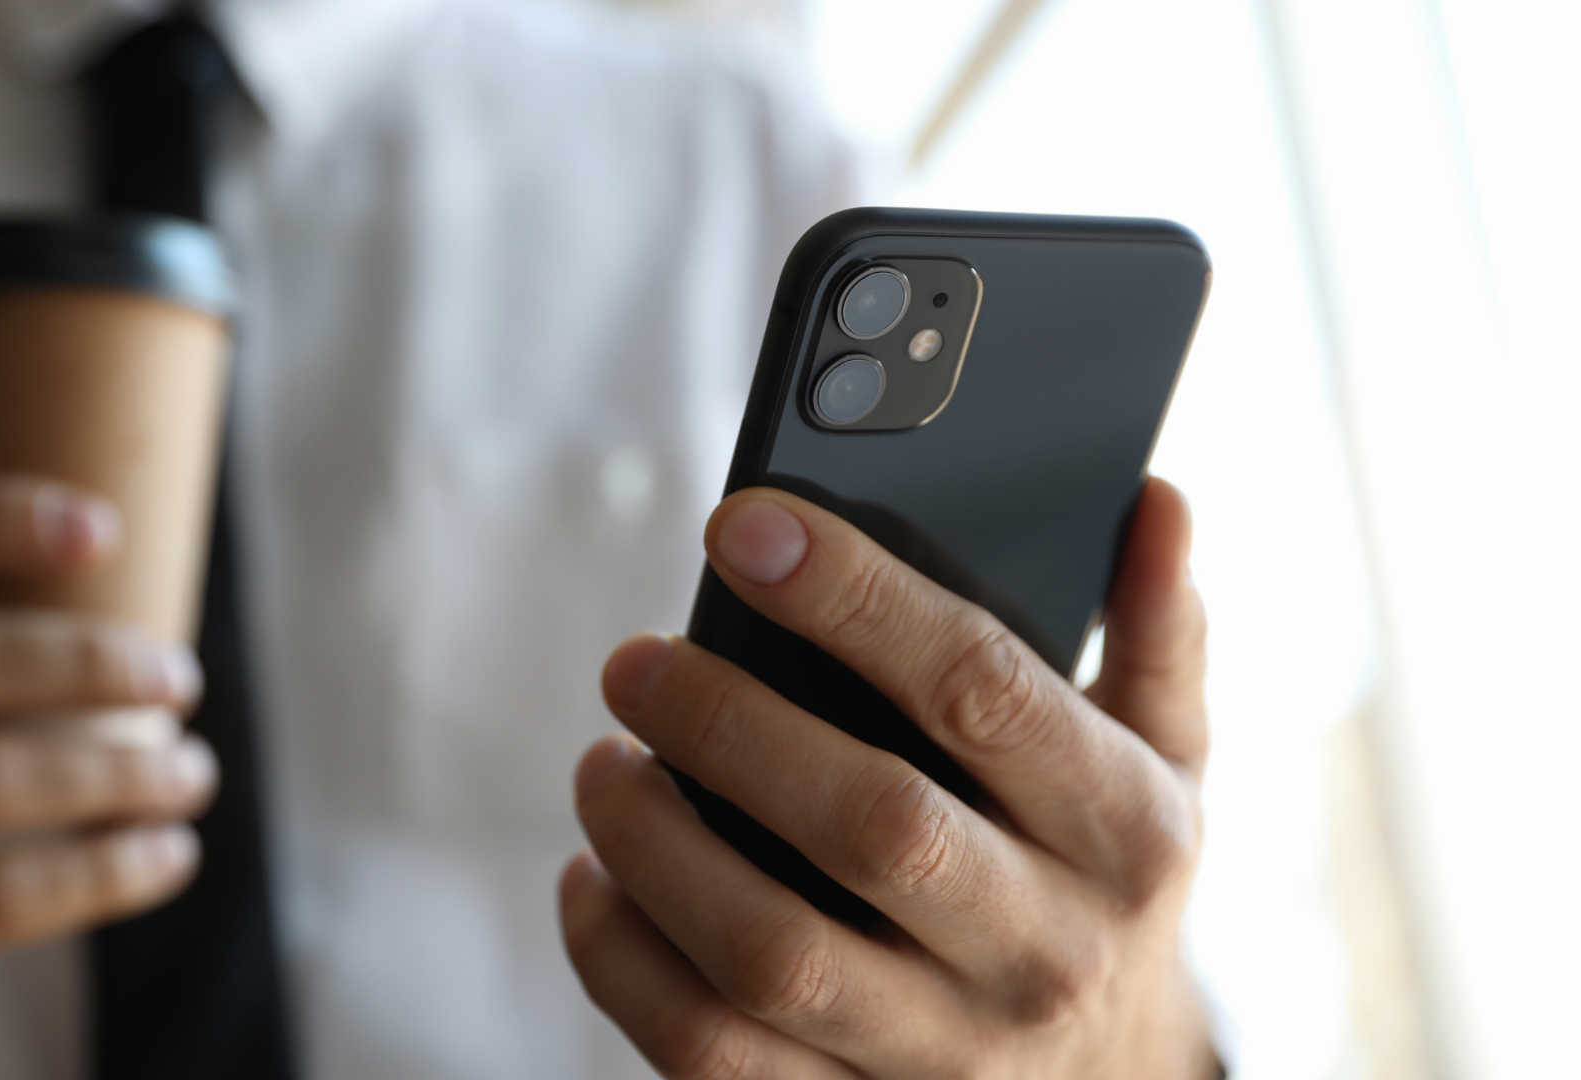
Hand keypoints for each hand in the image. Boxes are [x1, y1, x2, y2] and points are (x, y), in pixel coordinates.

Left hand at [562, 479, 1214, 1078]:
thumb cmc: (1108, 881)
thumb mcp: (1166, 763)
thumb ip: (1156, 634)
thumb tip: (1154, 498)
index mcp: (1124, 830)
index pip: (982, 688)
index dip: (856, 596)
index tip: (742, 526)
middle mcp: (1044, 948)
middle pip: (871, 825)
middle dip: (730, 725)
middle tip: (636, 663)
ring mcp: (947, 1048)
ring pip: (772, 952)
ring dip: (657, 846)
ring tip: (603, 764)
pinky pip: (711, 1053)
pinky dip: (622, 965)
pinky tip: (593, 882)